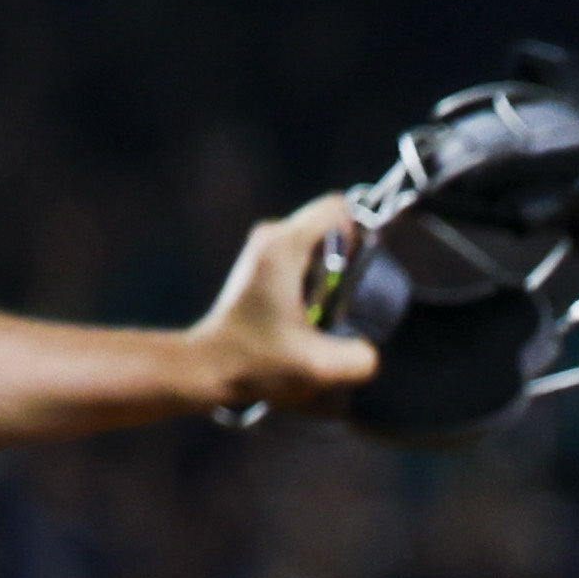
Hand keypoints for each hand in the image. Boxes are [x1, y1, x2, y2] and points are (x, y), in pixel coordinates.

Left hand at [190, 192, 381, 415]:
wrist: (208, 367)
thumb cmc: (253, 362)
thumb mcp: (317, 368)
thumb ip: (358, 358)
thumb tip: (370, 350)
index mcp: (284, 245)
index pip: (339, 209)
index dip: (362, 235)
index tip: (359, 273)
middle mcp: (272, 236)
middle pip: (332, 226)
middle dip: (350, 261)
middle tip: (344, 301)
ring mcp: (265, 248)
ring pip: (320, 245)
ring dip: (334, 276)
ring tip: (323, 313)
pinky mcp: (262, 265)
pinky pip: (306, 258)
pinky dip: (318, 282)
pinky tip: (309, 315)